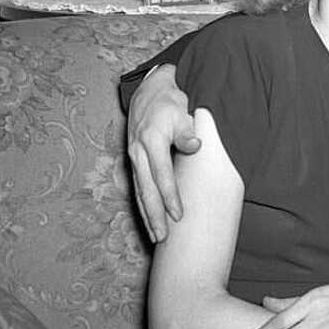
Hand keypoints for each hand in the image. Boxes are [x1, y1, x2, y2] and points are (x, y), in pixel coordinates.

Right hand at [126, 64, 199, 242]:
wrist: (147, 91)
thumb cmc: (168, 103)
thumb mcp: (180, 111)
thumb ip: (187, 132)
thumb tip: (195, 146)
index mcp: (151, 141)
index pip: (162, 175)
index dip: (170, 196)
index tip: (179, 215)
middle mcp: (138, 152)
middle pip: (146, 190)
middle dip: (154, 216)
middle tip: (163, 238)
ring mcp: (133, 158)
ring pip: (139, 192)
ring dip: (147, 215)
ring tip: (156, 237)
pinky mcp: (134, 161)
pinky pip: (137, 187)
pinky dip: (142, 205)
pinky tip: (149, 220)